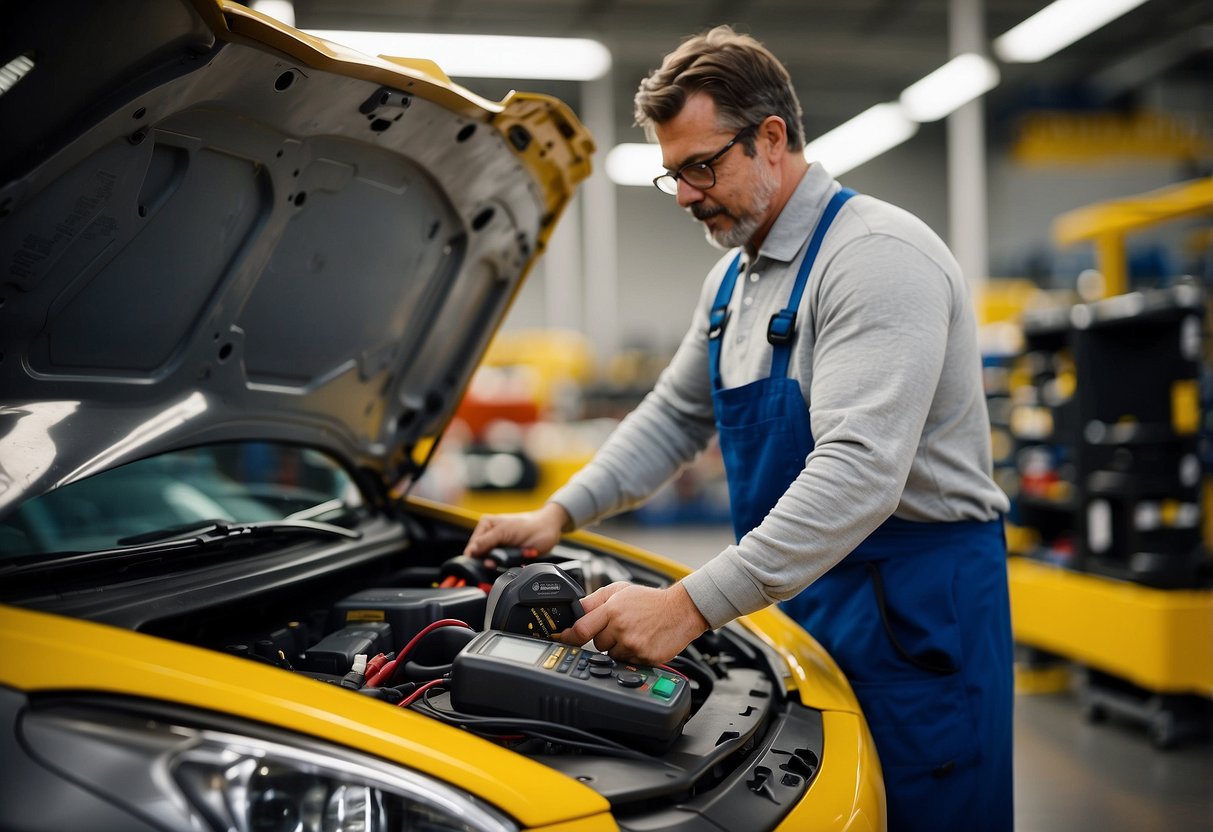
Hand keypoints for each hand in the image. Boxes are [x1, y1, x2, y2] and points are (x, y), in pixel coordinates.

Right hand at [463, 502, 569, 557]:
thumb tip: (471, 551)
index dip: (478, 558)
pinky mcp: (509, 556)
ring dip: (508, 564)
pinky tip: (524, 557)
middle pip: (482, 559)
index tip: (488, 563)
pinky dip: (515, 565)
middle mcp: (490, 536)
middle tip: (507, 558)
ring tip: (521, 554)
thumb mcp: (505, 530)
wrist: (550, 528)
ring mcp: (500, 547)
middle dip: (495, 562)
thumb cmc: (531, 525)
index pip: (472, 548)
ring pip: (495, 565)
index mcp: (485, 526)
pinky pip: (506, 567)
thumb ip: (486, 541)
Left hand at [558, 581, 708, 665]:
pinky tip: (641, 641)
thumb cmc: (650, 600)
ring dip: (618, 647)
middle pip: (597, 644)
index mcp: (612, 611)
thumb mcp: (619, 590)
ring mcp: (633, 646)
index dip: (569, 636)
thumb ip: (594, 601)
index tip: (563, 639)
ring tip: (633, 633)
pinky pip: (627, 662)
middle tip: (618, 627)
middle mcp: (621, 629)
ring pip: (611, 655)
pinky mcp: (644, 658)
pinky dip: (631, 655)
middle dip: (604, 638)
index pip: (581, 630)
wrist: (680, 611)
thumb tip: (574, 610)